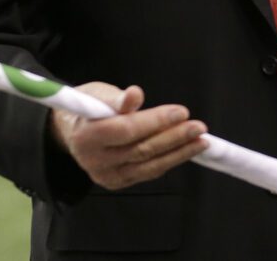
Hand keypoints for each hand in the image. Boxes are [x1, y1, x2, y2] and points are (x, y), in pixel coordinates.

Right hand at [49, 82, 207, 189]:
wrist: (76, 131)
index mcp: (86, 135)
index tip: (182, 112)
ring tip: (201, 141)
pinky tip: (185, 151)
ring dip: (179, 153)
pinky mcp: (117, 182)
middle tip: (199, 127)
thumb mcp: (100, 95)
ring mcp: (106, 175)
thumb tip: (135, 94)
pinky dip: (169, 161)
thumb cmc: (92, 108)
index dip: (156, 121)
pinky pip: (148, 172)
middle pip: (141, 150)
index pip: (126, 130)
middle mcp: (94, 160)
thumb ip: (118, 98)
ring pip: (148, 165)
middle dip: (174, 137)